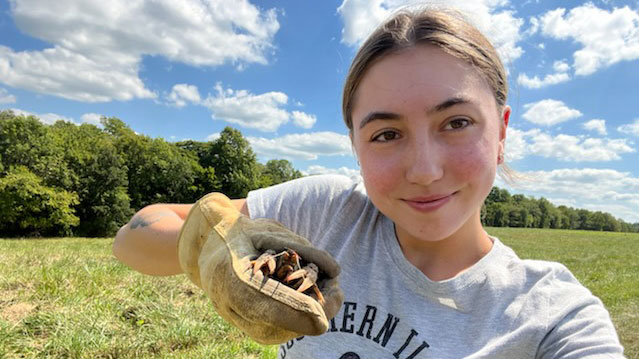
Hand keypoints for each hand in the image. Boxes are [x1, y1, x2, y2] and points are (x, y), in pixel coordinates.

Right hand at [178, 193, 343, 343]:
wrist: (210, 256)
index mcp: (239, 285)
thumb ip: (304, 249)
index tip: (337, 291)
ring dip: (318, 303)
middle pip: (303, 321)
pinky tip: (302, 291)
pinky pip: (299, 325)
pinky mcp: (265, 335)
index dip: (316, 305)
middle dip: (324, 298)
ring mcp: (255, 329)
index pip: (285, 308)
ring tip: (308, 279)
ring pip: (306, 325)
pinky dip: (309, 308)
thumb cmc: (242, 238)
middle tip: (330, 277)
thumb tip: (336, 271)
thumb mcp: (269, 233)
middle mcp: (245, 315)